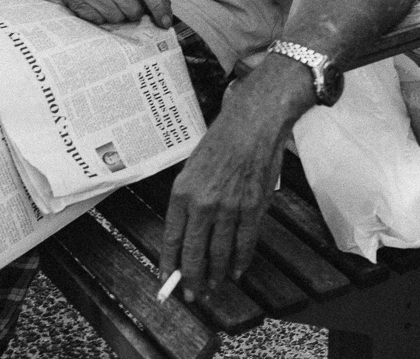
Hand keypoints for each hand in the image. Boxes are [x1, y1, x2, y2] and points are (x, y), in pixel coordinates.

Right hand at [61, 0, 172, 28]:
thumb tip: (165, 14)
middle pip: (133, 10)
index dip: (158, 7)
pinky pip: (99, 21)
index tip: (165, 22)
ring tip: (109, 3)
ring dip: (116, 16)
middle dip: (132, 12)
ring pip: (116, 18)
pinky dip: (101, 18)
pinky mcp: (76, 0)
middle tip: (124, 4)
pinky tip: (97, 6)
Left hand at [158, 74, 300, 299]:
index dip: (169, 263)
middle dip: (191, 278)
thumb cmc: (222, 139)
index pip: (171, 237)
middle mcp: (204, 203)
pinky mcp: (253, 208)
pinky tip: (236, 271)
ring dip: (216, 274)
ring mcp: (230, 208)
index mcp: (183, 192)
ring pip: (220, 253)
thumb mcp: (192, 166)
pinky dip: (240, 261)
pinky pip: (245, 243)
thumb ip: (189, 198)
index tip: (167, 278)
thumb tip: (188, 229)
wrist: (252, 124)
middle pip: (194, 252)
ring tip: (212, 288)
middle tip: (191, 294)